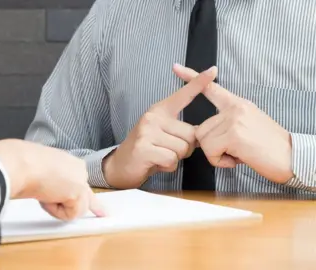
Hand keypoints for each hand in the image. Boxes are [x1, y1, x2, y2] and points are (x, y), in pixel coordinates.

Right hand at [0, 139, 104, 220]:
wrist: (20, 163)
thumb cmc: (21, 164)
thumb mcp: (40, 172)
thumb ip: (52, 183)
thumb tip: (50, 194)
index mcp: (68, 162)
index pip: (80, 181)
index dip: (85, 196)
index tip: (98, 206)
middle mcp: (78, 169)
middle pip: (87, 196)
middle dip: (94, 207)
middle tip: (103, 214)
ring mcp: (80, 179)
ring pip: (78, 209)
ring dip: (58, 208)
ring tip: (43, 195)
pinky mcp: (78, 192)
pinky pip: (70, 215)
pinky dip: (55, 211)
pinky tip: (46, 197)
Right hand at [103, 66, 217, 188]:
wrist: (121, 165)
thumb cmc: (147, 149)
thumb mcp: (161, 132)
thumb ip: (179, 129)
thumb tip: (201, 133)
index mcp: (160, 110)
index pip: (183, 95)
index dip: (199, 83)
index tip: (213, 70)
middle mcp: (153, 117)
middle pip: (190, 134)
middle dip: (185, 149)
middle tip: (167, 150)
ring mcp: (147, 132)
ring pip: (182, 149)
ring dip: (175, 158)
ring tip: (160, 156)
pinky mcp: (144, 148)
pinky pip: (171, 159)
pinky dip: (168, 166)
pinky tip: (155, 163)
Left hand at [173, 64, 294, 183]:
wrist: (292, 158)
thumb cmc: (270, 148)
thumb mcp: (249, 126)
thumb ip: (228, 123)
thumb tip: (210, 133)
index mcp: (238, 104)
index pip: (211, 88)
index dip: (192, 78)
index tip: (176, 67)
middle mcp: (234, 108)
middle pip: (201, 129)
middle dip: (213, 146)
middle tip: (235, 150)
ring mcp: (234, 120)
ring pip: (204, 142)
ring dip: (217, 155)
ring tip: (239, 154)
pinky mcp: (233, 134)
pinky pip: (210, 152)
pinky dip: (220, 161)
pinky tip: (238, 159)